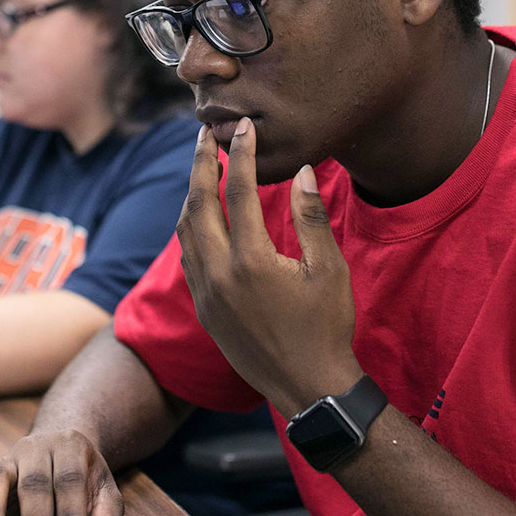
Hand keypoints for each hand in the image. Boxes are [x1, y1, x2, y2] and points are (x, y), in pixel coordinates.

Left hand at [180, 119, 362, 415]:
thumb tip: (302, 171)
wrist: (307, 387)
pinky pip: (187, 256)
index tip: (243, 128)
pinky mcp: (203, 309)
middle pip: (198, 204)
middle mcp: (219, 274)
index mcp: (252, 261)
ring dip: (191, 194)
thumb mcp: (330, 270)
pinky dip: (191, 226)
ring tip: (203, 168)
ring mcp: (206, 293)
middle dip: (200, 164)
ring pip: (185, 230)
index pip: (240, 192)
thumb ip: (311, 217)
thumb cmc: (326, 328)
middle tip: (205, 134)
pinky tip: (201, 214)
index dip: (241, 155)